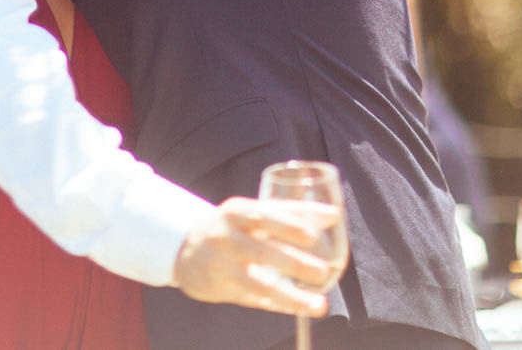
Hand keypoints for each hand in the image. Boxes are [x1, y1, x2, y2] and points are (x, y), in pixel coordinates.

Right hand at [172, 197, 337, 315]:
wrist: (187, 251)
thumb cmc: (233, 228)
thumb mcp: (252, 213)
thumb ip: (290, 213)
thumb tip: (333, 215)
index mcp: (236, 212)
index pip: (266, 213)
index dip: (293, 222)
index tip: (317, 231)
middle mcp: (227, 237)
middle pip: (262, 251)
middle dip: (294, 262)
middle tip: (323, 270)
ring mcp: (224, 266)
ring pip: (260, 285)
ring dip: (292, 296)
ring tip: (319, 304)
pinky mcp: (225, 289)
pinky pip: (257, 300)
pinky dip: (281, 306)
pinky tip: (302, 309)